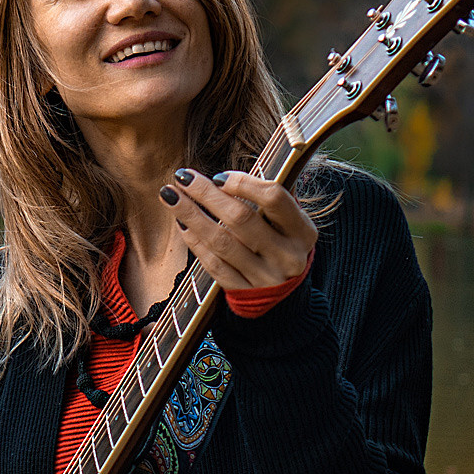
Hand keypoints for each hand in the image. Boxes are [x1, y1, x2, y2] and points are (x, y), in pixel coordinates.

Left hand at [160, 169, 316, 290]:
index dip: (244, 183)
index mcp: (302, 232)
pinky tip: (182, 223)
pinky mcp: (243, 293)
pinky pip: (213, 265)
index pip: (274, 198)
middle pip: (241, 218)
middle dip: (207, 194)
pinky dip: (195, 242)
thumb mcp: (291, 224)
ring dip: (191, 215)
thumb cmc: (283, 246)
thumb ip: (270, 200)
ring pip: (221, 242)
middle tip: (183, 177)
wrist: (287, 298)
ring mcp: (264, 277)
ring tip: (170, 195)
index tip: (219, 177)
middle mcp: (286, 256)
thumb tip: (227, 176)